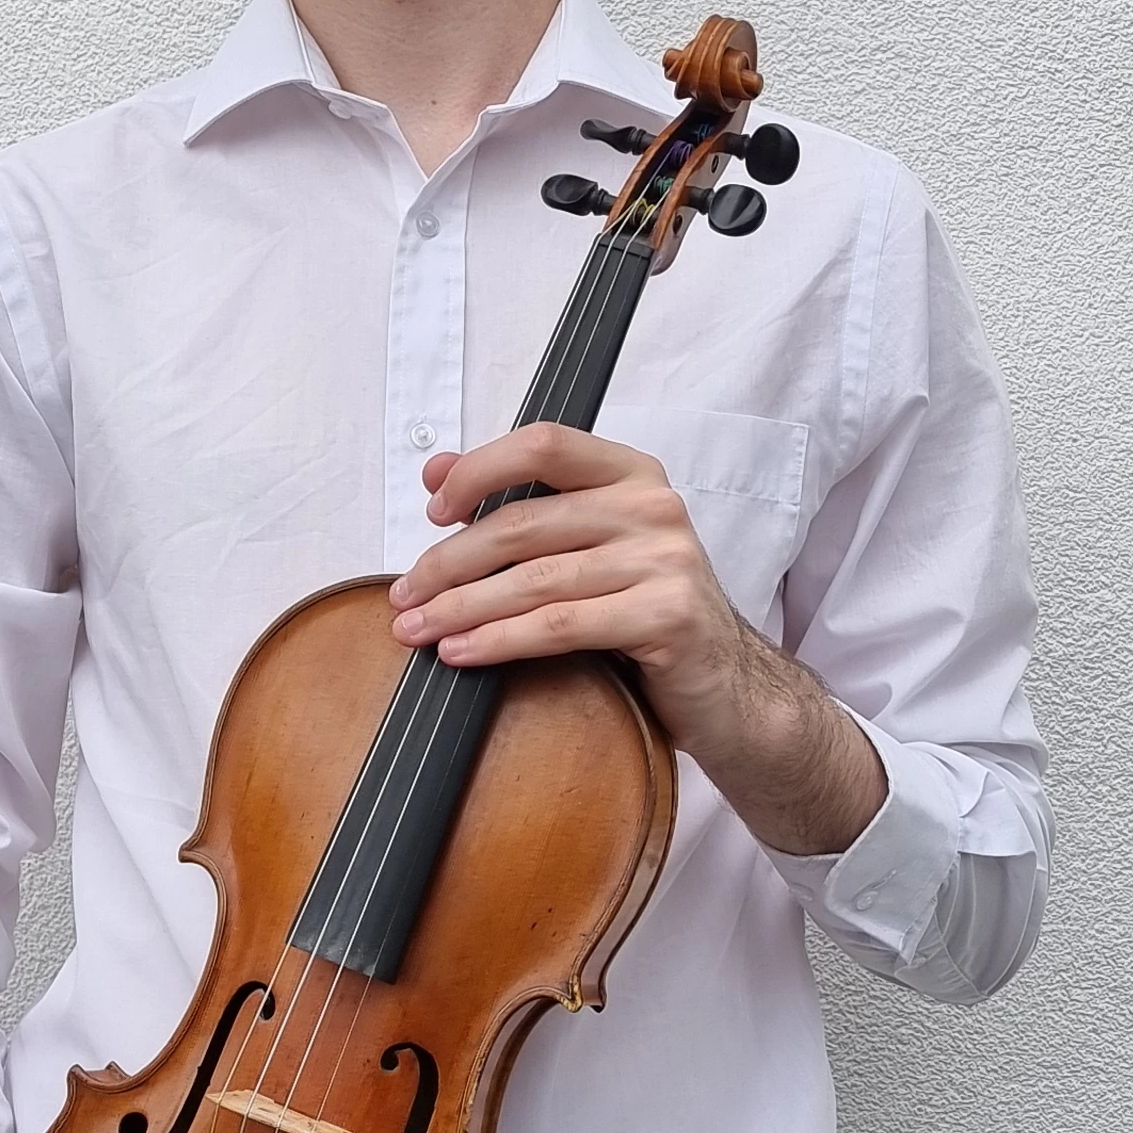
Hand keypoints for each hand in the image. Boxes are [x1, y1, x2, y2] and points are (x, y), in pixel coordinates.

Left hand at [392, 421, 885, 857]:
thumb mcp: (591, 548)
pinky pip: (561, 625)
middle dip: (449, 561)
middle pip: (525, 523)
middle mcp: (654, 506)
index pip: (544, 445)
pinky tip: (463, 652)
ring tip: (418, 630)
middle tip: (405, 595)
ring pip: (535, 578)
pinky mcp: (667, 616)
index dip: (480, 470)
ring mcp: (666, 559)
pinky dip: (500, 640)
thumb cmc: (647, 612)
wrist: (727, 687)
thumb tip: (438, 472)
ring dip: (462, 607)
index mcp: (633, 473)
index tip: (434, 509)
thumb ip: (525, 506)